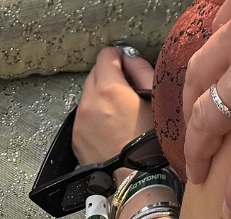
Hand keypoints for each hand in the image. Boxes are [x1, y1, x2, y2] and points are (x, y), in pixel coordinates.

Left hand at [72, 46, 154, 165]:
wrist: (136, 176)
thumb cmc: (150, 138)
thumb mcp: (155, 96)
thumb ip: (141, 69)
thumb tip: (130, 57)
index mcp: (109, 88)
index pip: (106, 54)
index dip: (119, 56)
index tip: (127, 64)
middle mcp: (89, 102)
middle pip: (94, 72)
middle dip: (109, 75)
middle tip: (126, 88)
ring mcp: (79, 121)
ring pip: (87, 93)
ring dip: (100, 94)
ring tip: (118, 109)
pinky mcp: (75, 136)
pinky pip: (83, 114)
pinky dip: (94, 112)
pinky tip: (109, 124)